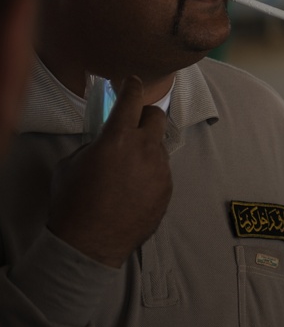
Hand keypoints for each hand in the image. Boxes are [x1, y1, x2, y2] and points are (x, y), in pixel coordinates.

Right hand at [47, 76, 172, 267]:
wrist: (90, 244)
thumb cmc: (73, 203)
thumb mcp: (72, 164)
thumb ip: (95, 144)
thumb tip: (106, 140)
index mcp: (118, 138)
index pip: (133, 98)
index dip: (133, 86)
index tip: (134, 81)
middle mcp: (145, 149)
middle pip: (157, 116)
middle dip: (145, 115)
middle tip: (132, 125)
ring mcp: (161, 170)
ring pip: (159, 145)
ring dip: (147, 147)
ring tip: (128, 167)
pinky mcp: (168, 189)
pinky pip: (162, 171)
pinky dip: (150, 172)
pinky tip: (134, 189)